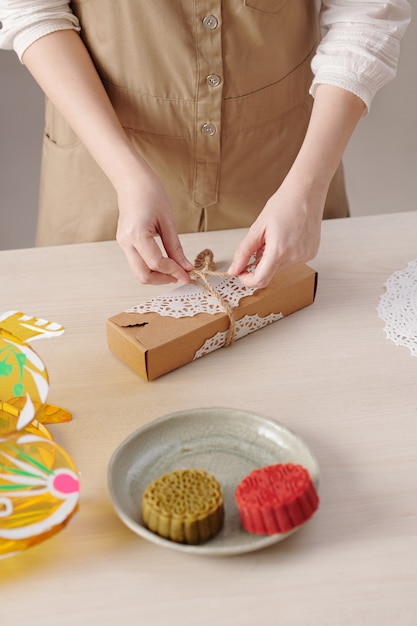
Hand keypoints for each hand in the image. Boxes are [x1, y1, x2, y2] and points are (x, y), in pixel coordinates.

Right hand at [116, 168, 193, 284]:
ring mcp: (123, 243)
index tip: (188, 275)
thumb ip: (175, 248)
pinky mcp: (125, 243)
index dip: (174, 272)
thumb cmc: (151, 194)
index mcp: (136, 234)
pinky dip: (152, 268)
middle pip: (143, 275)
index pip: (156, 263)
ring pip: (139, 272)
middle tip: (181, 276)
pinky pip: (138, 263)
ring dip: (157, 276)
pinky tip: (165, 262)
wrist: (133, 181)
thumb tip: (185, 268)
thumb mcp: (168, 221)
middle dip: (163, 280)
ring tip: (175, 270)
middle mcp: (126, 241)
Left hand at [227, 172, 325, 287]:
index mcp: (279, 250)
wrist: (306, 192)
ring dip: (272, 258)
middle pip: (269, 273)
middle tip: (260, 243)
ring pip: (280, 268)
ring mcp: (305, 256)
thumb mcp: (257, 228)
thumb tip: (234, 270)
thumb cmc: (283, 204)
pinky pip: (291, 262)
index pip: (261, 280)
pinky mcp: (311, 253)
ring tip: (275, 237)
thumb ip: (243, 252)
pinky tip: (286, 238)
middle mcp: (295, 256)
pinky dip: (284, 255)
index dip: (247, 280)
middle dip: (259, 263)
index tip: (241, 272)